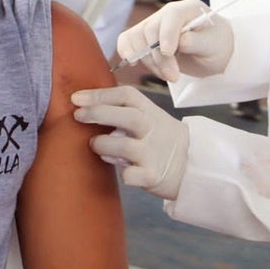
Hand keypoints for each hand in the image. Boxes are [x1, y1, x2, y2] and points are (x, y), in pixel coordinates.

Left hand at [72, 85, 188, 199]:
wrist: (192, 166)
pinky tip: (121, 169)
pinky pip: (131, 174)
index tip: (77, 98)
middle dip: (99, 113)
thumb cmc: (160, 139)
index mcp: (150, 111)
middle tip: (78, 115)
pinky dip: (123, 172)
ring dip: (104, 144)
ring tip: (95, 144)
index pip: (126, 95)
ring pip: (125, 146)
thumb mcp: (151, 117)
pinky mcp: (152, 176)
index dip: (100, 94)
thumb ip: (126, 111)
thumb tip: (86, 105)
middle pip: (127, 116)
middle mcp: (153, 129)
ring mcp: (153, 153)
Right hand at [116, 0, 232, 81]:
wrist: (213, 52)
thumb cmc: (216, 46)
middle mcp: (168, 13)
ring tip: (167, 75)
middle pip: (151, 30)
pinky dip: (128, 52)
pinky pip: (127, 40)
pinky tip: (137, 64)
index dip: (167, 34)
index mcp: (188, 9)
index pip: (171, 15)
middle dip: (159, 57)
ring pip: (136, 37)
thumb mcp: (213, 46)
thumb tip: (179, 41)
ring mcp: (155, 23)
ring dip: (148, 61)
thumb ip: (196, 41)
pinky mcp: (145, 37)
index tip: (169, 53)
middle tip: (173, 77)